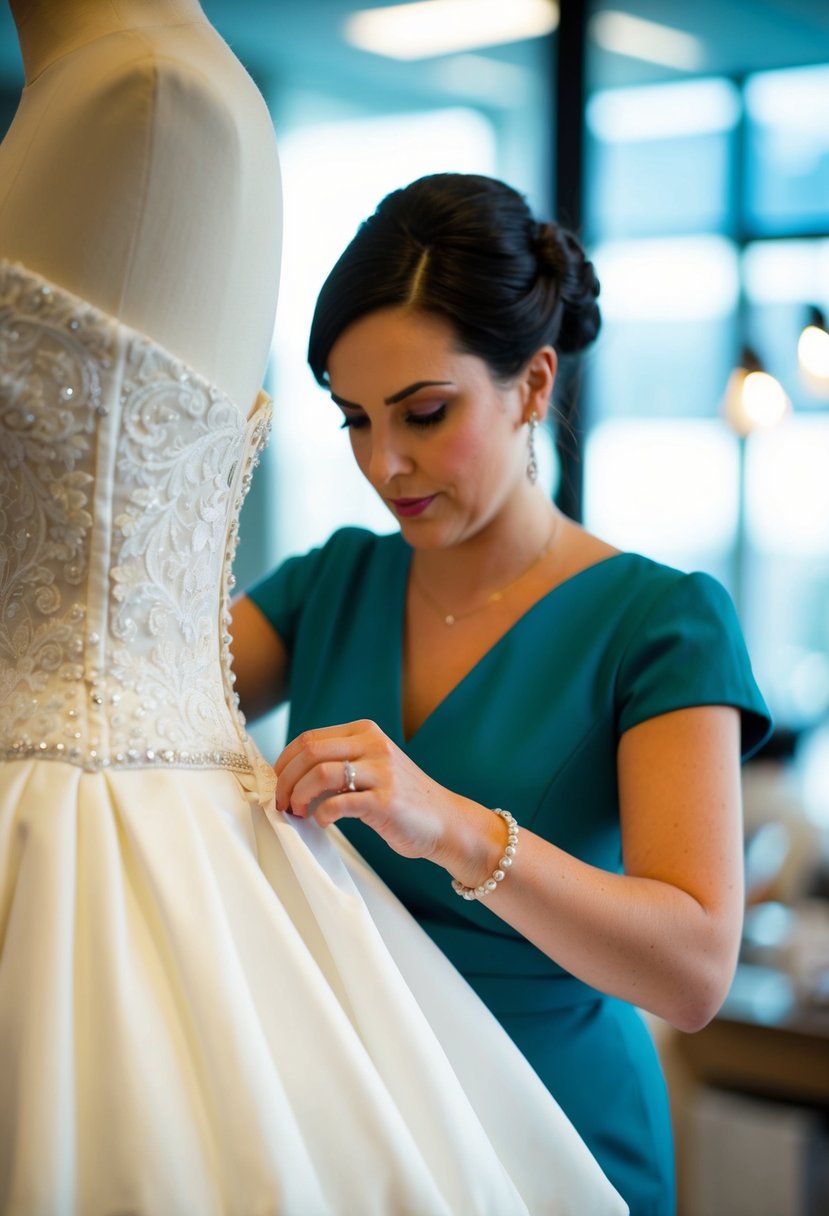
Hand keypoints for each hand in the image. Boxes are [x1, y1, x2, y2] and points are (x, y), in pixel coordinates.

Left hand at [273, 718, 479, 866]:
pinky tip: (322, 821)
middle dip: (285, 779)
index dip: (284, 762)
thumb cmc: (402, 798)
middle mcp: (373, 745)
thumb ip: (340, 763)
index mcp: (366, 732)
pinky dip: (321, 814)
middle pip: (309, 752)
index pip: (309, 738)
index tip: (277, 783)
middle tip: (281, 802)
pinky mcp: (385, 801)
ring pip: (319, 773)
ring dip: (299, 796)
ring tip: (298, 811)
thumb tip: (290, 776)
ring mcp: (381, 772)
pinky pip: (338, 803)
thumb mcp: (373, 766)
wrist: (445, 821)